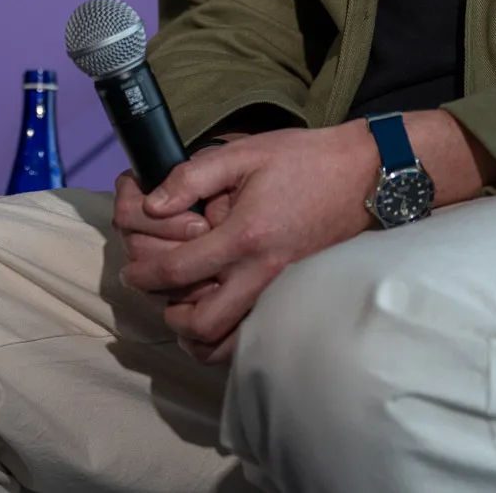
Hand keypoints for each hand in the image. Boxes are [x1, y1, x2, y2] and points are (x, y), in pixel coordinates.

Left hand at [119, 123, 379, 363]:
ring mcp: (281, 292)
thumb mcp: (243, 153)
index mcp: (244, 236)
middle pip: (201, 324)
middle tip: (159, 289)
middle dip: (169, 312)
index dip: (143, 274)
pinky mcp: (294, 298)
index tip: (129, 270)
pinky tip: (217, 310)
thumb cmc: (304, 160)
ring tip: (183, 305)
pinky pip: (254, 338)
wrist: (366, 176)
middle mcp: (262, 274)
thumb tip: (152, 204)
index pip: (178, 271)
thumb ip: (192, 176)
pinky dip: (228, 337)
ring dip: (197, 332)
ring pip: (229, 342)